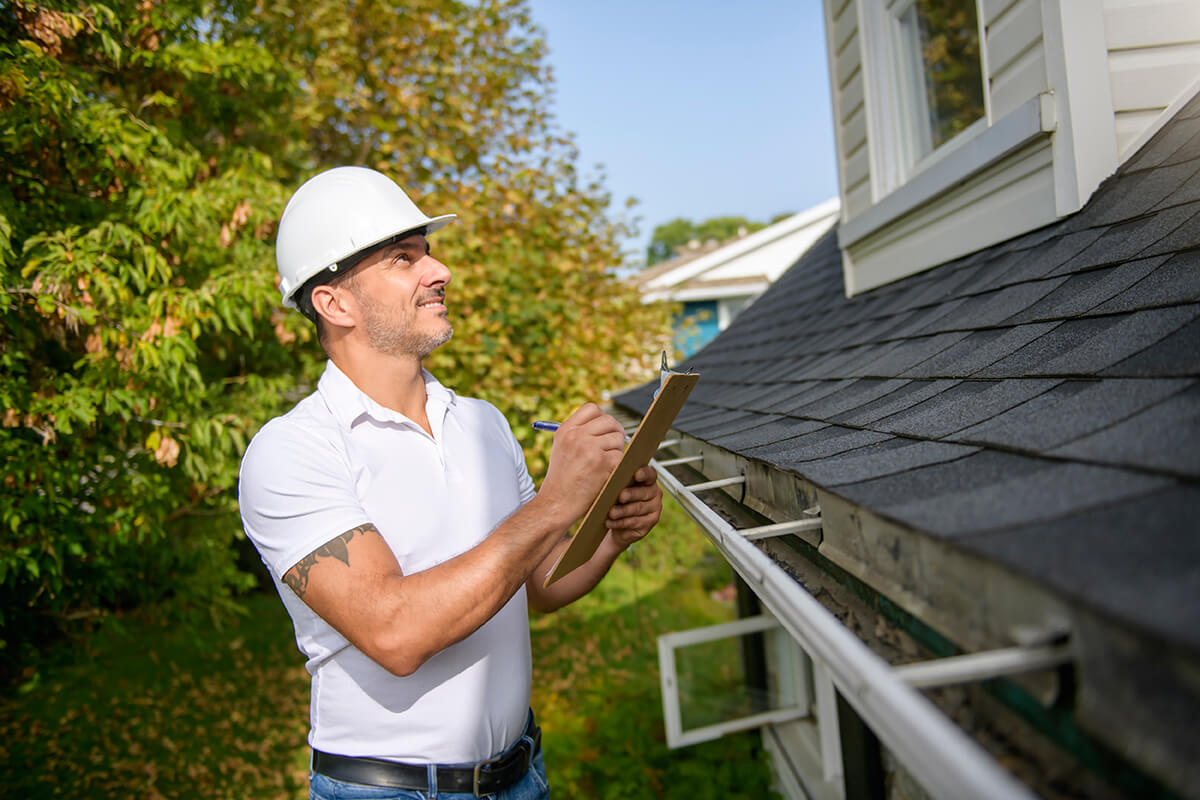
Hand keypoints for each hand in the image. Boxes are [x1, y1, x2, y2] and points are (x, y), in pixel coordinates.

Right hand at [541, 404, 626, 523]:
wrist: (556, 504)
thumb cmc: (561, 480)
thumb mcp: (561, 448)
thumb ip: (578, 433)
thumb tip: (606, 423)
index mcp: (566, 430)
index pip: (592, 409)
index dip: (602, 418)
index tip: (603, 431)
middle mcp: (577, 436)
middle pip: (609, 421)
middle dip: (615, 433)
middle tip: (612, 447)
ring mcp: (590, 448)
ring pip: (618, 438)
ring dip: (617, 450)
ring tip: (606, 463)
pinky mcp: (602, 463)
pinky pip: (621, 456)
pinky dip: (618, 465)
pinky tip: (608, 474)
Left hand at [606, 465, 661, 549]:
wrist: (617, 522)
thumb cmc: (616, 499)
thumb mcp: (615, 488)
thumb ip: (616, 479)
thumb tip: (609, 473)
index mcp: (648, 479)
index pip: (650, 474)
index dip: (644, 474)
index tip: (636, 475)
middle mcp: (654, 493)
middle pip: (644, 492)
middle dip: (631, 494)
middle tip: (621, 496)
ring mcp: (654, 508)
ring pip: (638, 508)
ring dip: (623, 511)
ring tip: (611, 513)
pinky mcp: (649, 523)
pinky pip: (634, 522)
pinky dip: (620, 522)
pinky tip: (610, 522)